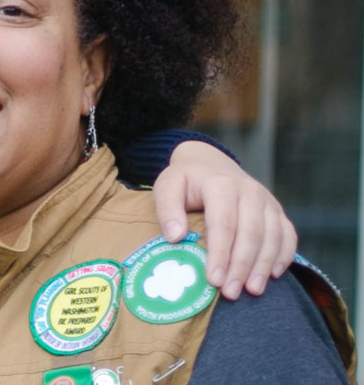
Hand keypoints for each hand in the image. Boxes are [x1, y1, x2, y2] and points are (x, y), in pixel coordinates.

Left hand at [152, 140, 296, 300]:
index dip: (220, 253)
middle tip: (231, 293)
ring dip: (264, 265)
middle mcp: (250, 192)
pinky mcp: (277, 210)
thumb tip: (175, 236)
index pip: (224, 223)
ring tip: (253, 291)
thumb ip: (167, 209)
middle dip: (242, 266)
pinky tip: (273, 275)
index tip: (213, 279)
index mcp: (221, 185)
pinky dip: (284, 255)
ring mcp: (267, 201)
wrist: (209, 163)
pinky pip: (288, 234)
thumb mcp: (167, 186)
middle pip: (252, 233)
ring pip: (273, 236)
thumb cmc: (186, 181)